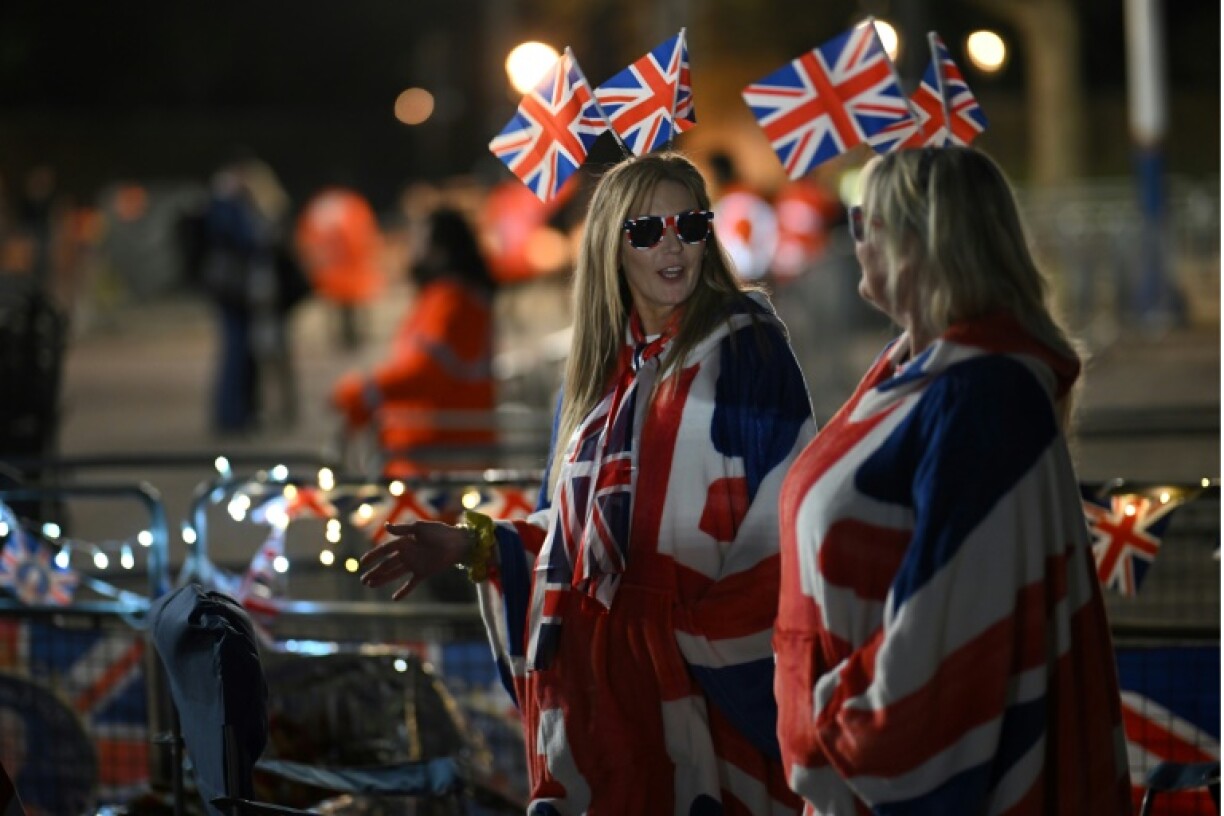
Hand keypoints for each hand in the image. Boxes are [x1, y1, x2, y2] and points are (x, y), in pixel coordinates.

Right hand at [359, 520, 473, 600]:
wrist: (458, 543)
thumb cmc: (440, 532)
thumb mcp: (420, 528)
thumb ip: (403, 529)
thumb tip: (386, 526)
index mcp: (405, 542)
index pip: (385, 550)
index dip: (373, 556)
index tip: (362, 562)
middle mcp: (407, 554)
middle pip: (387, 565)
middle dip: (375, 572)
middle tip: (363, 580)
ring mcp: (415, 564)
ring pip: (395, 574)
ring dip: (383, 580)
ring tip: (371, 585)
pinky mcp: (423, 573)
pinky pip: (411, 583)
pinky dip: (404, 591)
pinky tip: (395, 598)